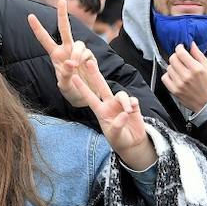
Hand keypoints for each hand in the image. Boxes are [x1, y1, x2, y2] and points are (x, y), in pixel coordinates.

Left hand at [28, 0, 94, 107]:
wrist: (87, 97)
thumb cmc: (71, 91)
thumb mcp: (64, 86)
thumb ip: (64, 75)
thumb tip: (70, 63)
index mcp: (56, 55)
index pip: (45, 39)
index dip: (38, 28)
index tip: (30, 16)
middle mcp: (67, 50)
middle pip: (64, 29)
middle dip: (62, 14)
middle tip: (61, 0)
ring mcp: (79, 53)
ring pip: (79, 43)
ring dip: (77, 53)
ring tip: (75, 65)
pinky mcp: (90, 57)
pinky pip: (88, 53)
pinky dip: (84, 59)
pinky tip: (84, 67)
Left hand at [70, 53, 156, 171]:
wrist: (132, 143)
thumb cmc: (119, 139)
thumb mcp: (115, 136)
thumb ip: (117, 126)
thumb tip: (124, 114)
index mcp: (100, 111)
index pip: (89, 97)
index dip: (82, 87)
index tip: (73, 77)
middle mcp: (109, 105)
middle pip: (101, 86)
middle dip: (95, 74)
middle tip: (89, 62)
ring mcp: (120, 104)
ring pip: (121, 94)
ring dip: (124, 102)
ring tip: (128, 112)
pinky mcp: (132, 105)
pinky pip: (132, 100)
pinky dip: (132, 104)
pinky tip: (133, 110)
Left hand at [159, 43, 206, 113]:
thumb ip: (199, 55)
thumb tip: (191, 44)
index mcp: (196, 68)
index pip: (180, 53)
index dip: (179, 48)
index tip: (181, 48)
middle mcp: (186, 76)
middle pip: (173, 59)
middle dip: (176, 56)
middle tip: (180, 58)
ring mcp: (179, 84)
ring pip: (168, 68)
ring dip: (173, 66)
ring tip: (180, 69)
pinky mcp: (174, 90)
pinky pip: (165, 78)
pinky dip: (168, 75)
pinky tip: (175, 76)